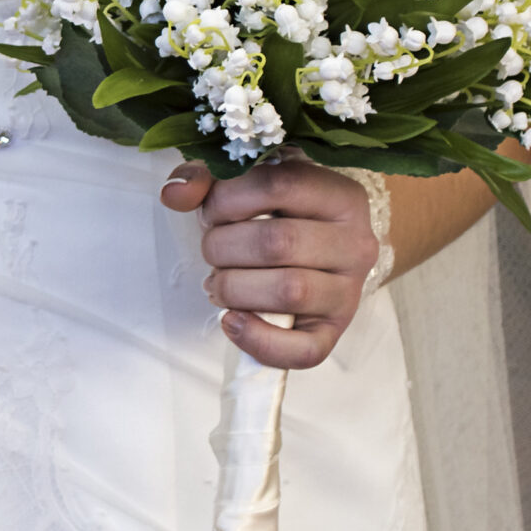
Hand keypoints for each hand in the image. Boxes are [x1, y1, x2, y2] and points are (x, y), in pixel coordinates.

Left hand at [160, 157, 378, 370]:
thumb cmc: (273, 217)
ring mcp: (349, 291)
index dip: (227, 200)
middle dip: (222, 247)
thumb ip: (206, 180)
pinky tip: (231, 321)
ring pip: (289, 291)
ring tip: (218, 284)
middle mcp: (355, 242)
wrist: (309, 256)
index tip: (211, 213)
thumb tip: (174, 193)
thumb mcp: (246, 186)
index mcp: (340, 195)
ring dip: (233, 288)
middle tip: (212, 251)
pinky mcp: (333, 332)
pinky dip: (257, 340)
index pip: (278, 184)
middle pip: (277, 242)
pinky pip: (303, 350)